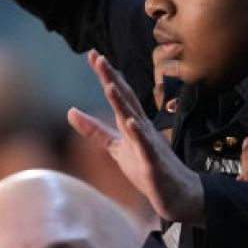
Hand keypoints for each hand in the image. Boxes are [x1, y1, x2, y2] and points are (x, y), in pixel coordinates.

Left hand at [69, 50, 205, 224]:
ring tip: (109, 85)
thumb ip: (95, 130)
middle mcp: (141, 128)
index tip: (93, 54)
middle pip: (126, 99)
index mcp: (132, 123)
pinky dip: (139, 135)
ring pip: (134, 119)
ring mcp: (149, 144)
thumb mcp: (116, 147)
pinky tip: (130, 123)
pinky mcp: (153, 163)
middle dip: (112, 79)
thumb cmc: (148, 167)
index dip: (106, 75)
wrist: (177, 193)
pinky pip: (146, 147)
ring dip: (123, 102)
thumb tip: (70, 111)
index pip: (118, 94)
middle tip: (100, 58)